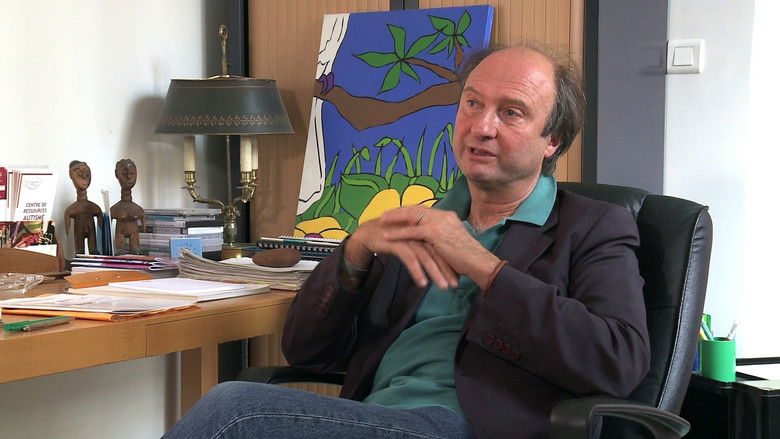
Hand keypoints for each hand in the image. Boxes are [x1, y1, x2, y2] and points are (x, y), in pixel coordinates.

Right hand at [345, 209, 459, 289]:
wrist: (368, 233)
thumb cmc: (391, 238)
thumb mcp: (411, 242)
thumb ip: (424, 248)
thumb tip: (439, 262)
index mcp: (423, 230)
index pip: (440, 248)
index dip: (449, 263)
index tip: (458, 278)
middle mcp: (418, 232)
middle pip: (436, 252)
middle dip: (446, 270)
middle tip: (454, 285)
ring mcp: (407, 237)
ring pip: (425, 256)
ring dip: (435, 272)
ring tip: (442, 286)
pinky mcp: (396, 242)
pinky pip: (409, 259)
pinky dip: (417, 271)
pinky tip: (422, 283)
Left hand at [379, 206, 501, 289]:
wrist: (478, 262)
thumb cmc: (468, 258)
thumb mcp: (453, 242)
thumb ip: (441, 238)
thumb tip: (431, 241)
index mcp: (448, 216)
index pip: (424, 209)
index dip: (409, 211)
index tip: (397, 213)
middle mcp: (443, 216)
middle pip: (415, 209)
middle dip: (398, 211)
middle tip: (384, 214)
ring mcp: (439, 223)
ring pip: (411, 217)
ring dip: (394, 219)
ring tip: (381, 222)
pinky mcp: (434, 233)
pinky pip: (411, 232)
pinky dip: (397, 233)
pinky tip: (386, 236)